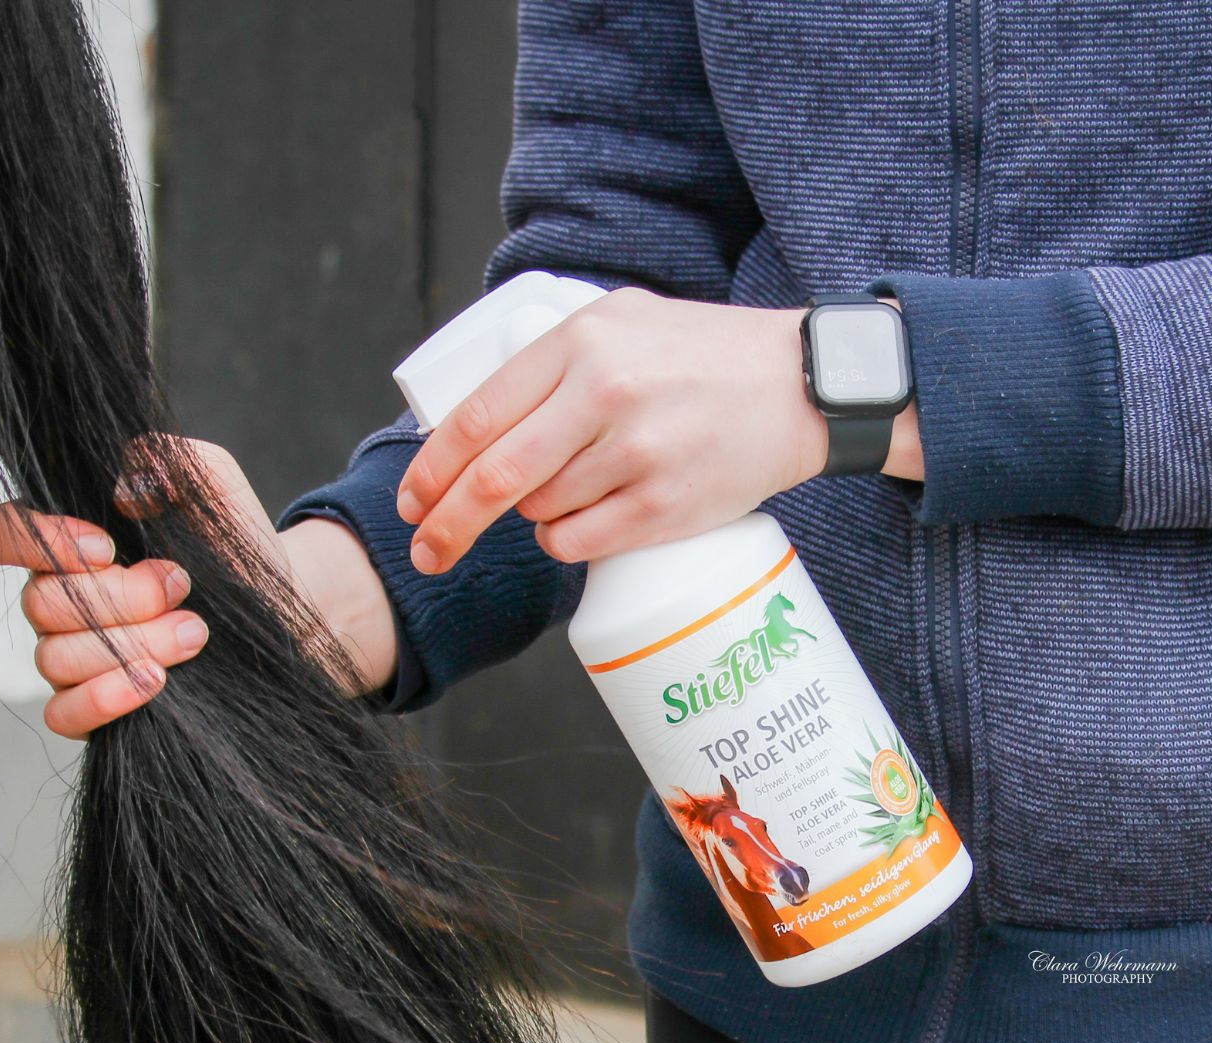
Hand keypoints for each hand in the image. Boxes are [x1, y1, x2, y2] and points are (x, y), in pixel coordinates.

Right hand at [0, 439, 397, 737]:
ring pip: (56, 658)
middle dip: (120, 597)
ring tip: (194, 632)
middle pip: (42, 603)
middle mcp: (62, 601)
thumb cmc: (235, 545)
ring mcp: (75, 656)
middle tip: (182, 587)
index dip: (35, 541)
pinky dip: (103, 699)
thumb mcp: (212, 482)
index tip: (105, 547)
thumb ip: (168, 459)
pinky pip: (63, 714)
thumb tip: (125, 488)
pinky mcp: (97, 706)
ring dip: (130, 644)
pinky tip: (155, 681)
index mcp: (70, 544)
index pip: (2, 534)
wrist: (280, 609)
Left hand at [394, 287, 920, 572]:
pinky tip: (588, 516)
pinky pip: (577, 541)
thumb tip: (476, 422)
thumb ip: (552, 362)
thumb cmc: (703, 356)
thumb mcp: (621, 321)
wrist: (801, 388)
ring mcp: (636, 454)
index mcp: (582, 343)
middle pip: (494, 480)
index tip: (410, 501)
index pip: (478, 417)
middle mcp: (604, 394)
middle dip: (447, 524)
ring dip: (531, 515)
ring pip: (538, 512)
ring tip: (577, 485)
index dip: (431, 469)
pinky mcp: (663, 505)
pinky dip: (564, 539)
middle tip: (427, 552)